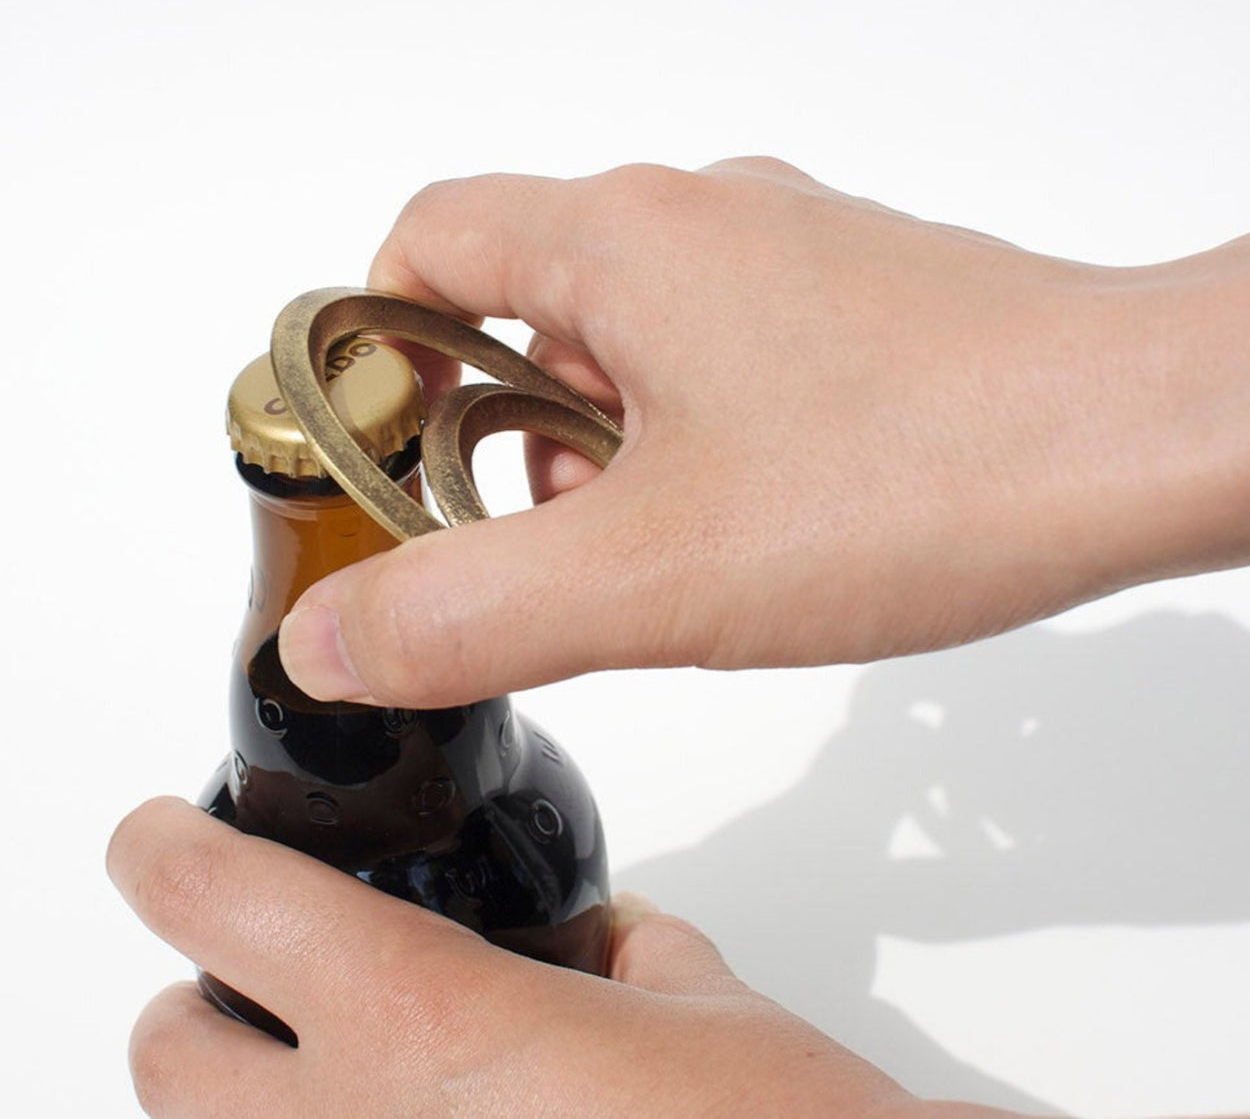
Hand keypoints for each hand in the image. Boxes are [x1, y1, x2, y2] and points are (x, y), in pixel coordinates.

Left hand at [109, 797, 926, 1118]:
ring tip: (357, 1061)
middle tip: (268, 962)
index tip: (161, 832)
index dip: (167, 850)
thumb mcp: (707, 1008)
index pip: (223, 902)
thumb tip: (608, 944)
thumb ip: (638, 955)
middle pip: (167, 1056)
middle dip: (202, 999)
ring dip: (261, 1091)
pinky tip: (444, 1115)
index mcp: (422, 1027)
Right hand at [278, 158, 1249, 708]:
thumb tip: (332, 639)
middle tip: (532, 542)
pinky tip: (740, 525)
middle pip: (524, 298)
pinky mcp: (851, 307)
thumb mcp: (652, 574)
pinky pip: (723, 356)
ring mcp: (785, 258)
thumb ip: (471, 610)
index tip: (386, 448)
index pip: (426, 238)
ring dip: (601, 444)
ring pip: (630, 335)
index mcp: (619, 240)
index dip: (378, 342)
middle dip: (497, 429)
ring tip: (647, 554)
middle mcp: (700, 220)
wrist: (1142, 440)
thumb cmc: (922, 473)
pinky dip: (692, 437)